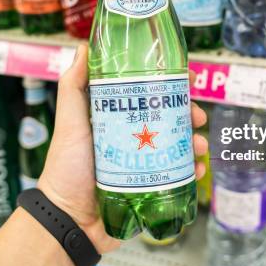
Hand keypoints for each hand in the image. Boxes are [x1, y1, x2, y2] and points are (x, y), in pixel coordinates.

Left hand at [37, 44, 208, 253]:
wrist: (68, 217)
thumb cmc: (65, 167)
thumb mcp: (70, 121)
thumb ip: (73, 86)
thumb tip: (84, 47)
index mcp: (117, 117)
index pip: (149, 94)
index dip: (170, 84)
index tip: (187, 78)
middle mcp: (133, 136)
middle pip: (169, 118)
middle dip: (189, 113)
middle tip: (197, 115)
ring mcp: (144, 161)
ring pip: (178, 145)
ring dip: (194, 141)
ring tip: (199, 144)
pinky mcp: (151, 185)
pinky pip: (178, 175)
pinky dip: (191, 169)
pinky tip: (197, 167)